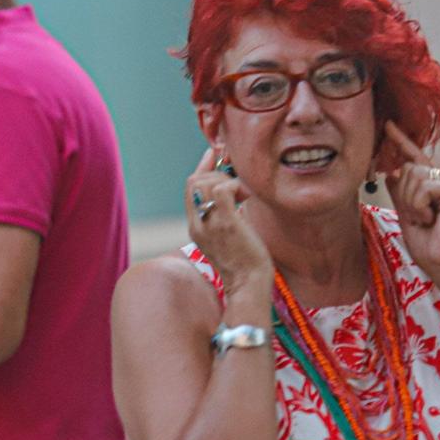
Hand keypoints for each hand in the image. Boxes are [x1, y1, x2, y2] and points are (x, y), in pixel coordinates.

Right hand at [186, 145, 271, 292]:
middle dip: (217, 174)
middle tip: (238, 185)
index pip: (190, 188)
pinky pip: (223, 189)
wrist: (249, 285)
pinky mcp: (226, 223)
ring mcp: (209, 223)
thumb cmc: (246, 263)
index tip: (214, 155)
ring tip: (243, 195)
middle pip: (194, 181)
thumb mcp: (229, 235)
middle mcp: (197, 224)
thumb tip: (235, 192)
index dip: (202, 168)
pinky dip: (235, 186)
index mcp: (196, 226)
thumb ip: (226, 215)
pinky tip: (246, 198)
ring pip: (206, 182)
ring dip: (227, 180)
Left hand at [384, 123, 439, 297]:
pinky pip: (424, 187)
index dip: (400, 142)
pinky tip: (432, 219)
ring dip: (411, 203)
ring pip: (413, 176)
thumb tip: (392, 171)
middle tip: (417, 217)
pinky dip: (420, 206)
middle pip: (406, 169)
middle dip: (403, 195)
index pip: (412, 159)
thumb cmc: (427, 244)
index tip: (388, 126)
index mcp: (428, 187)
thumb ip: (400, 193)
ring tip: (425, 220)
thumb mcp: (406, 215)